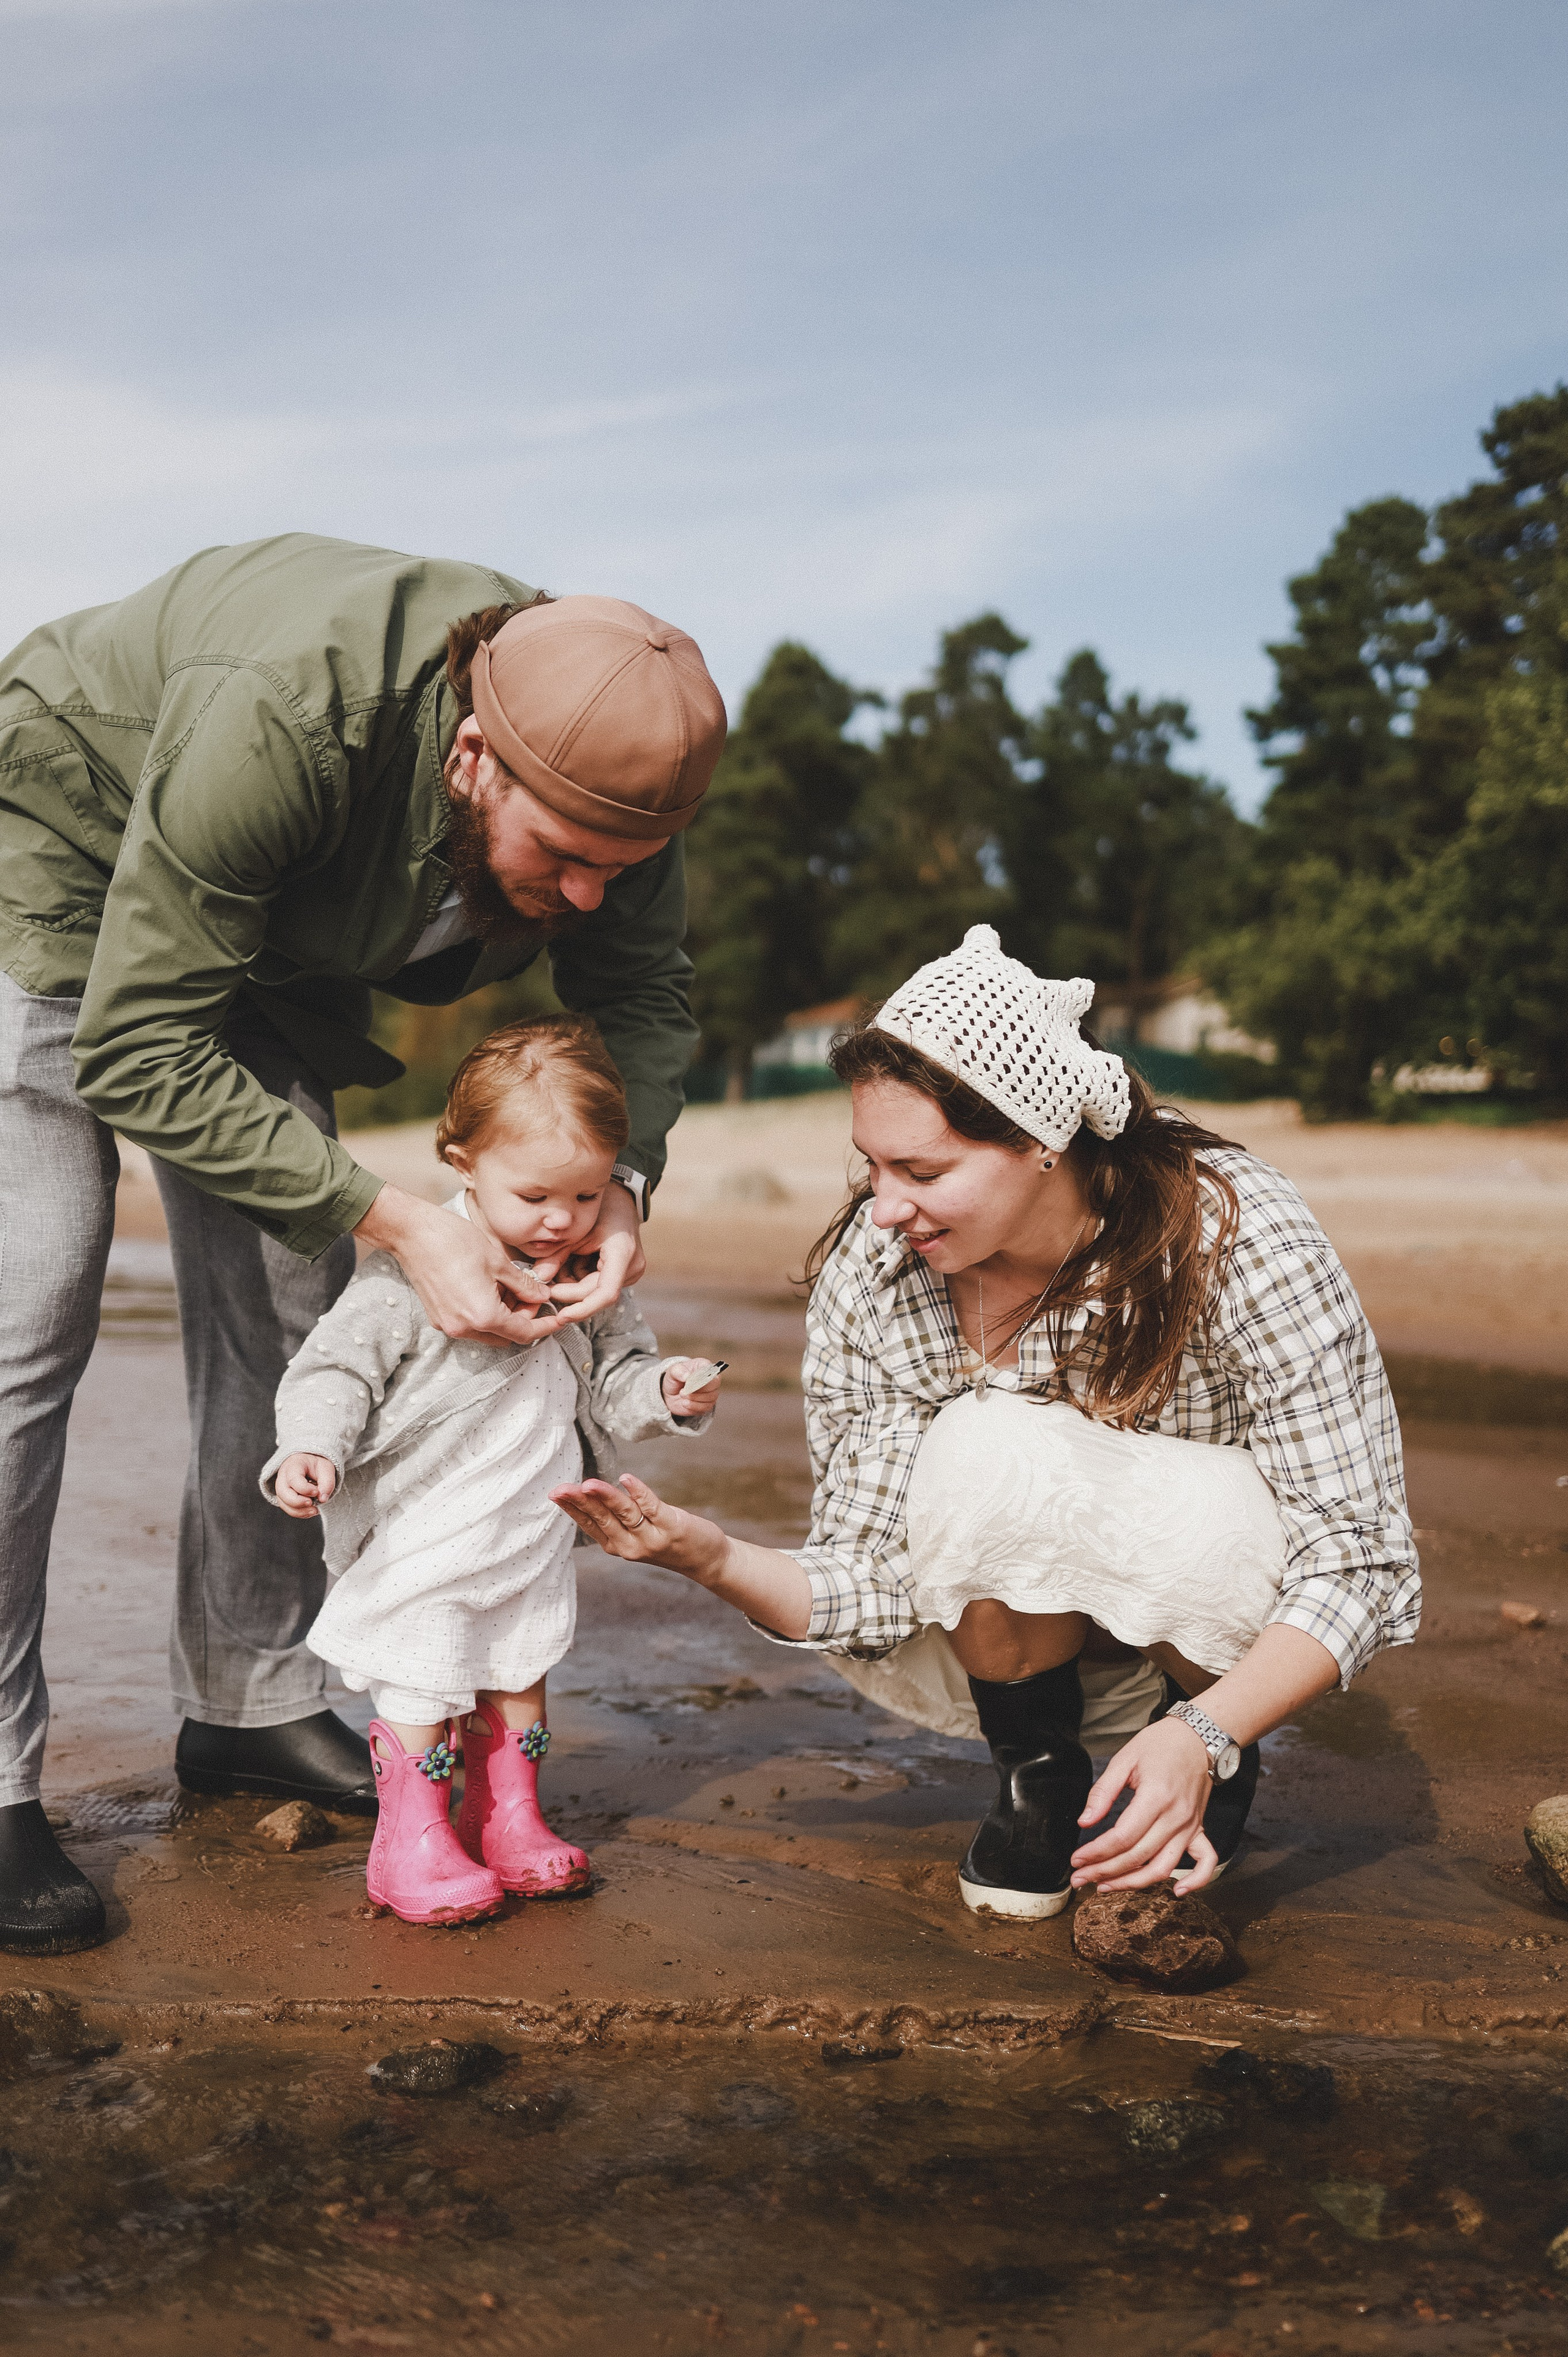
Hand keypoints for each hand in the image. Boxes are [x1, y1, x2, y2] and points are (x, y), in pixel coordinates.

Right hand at [274, 1451, 337, 1519]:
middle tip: (312, 1504)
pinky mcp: (284, 1498)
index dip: (305, 1489)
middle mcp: (283, 1477)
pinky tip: (311, 1511)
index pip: (293, 1480)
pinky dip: (300, 1513)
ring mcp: (281, 1488)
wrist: (308, 1463)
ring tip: (315, 1510)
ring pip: (284, 1504)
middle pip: (283, 1493)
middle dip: (298, 1502)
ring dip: (300, 1511)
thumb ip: (327, 1482)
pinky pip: (288, 1509)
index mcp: (293, 1465)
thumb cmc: (316, 1464)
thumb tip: (322, 1499)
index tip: (316, 1492)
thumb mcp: (326, 1468)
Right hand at [354, 1183, 566, 1348]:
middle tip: (532, 1295)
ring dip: (503, 1317)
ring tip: (510, 1287)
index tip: (557, 1318)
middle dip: (523, 1320)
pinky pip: (470, 1323)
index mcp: (483, 1316)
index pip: (523, 1332)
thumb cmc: (454, 1241)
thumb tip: (541, 1296)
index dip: (543, 1326)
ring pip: (487, 1331)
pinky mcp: (438, 1316)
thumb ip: (523, 1284)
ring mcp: (448, 1325)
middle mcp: (464, 1328)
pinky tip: (490, 1288)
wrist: (413, 1233)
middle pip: (505, 1336)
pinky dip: (485, 1313)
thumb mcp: (497, 1261)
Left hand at [537, 1180, 645, 1327]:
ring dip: (573, 1282)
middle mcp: (632, 1267)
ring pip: (594, 1290)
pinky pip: (598, 1283)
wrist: (621, 1197)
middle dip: (568, 1291)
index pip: (605, 1294)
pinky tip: (575, 1259)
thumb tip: (538, 1279)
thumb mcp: (573, 1231)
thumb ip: (555, 1256)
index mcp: (622, 1254)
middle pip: (595, 1293)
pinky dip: (581, 1277)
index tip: (561, 1315)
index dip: (582, 1309)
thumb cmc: (599, 1208)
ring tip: (564, 1259)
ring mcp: (631, 1271)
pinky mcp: (625, 1272)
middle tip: (545, 1282)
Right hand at [549, 1473, 725, 1579]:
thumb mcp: (635, 1531)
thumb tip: (587, 1491)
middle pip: (601, 1519)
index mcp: (617, 1545)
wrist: (705, 1558)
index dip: (571, 1509)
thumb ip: (614, 1516)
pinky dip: (639, 1493)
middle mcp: (630, 1546)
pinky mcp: (672, 1527)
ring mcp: (651, 1538)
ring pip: (623, 1514)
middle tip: (560, 1488)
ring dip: (605, 1498)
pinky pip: (652, 1508)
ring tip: (588, 1485)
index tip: (554, 1493)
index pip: (589, 1525)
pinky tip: (627, 1479)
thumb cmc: (665, 1537)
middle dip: (579, 1502)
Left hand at [661, 1358, 722, 1419]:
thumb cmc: (675, 1378)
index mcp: (705, 1366)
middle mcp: (711, 1379)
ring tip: (682, 1395)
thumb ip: (680, 1372)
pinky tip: (685, 1403)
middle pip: (713, 1386)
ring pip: (710, 1398)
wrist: (670, 1393)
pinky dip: (693, 1406)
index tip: (689, 1383)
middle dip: (696, 1389)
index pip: (712, 1371)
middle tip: (683, 1391)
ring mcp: (711, 1393)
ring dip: (694, 1398)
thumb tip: (687, 1376)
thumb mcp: (673, 1371)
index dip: (702, 1378)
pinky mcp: (707, 1405)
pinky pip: (705, 1408)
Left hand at [1070, 1716, 1217, 1894]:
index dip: (1096, 1853)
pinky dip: (1196, 1882)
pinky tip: (1176, 1893)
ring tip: (1107, 1887)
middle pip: (1138, 1857)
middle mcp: (1176, 1817)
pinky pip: (1205, 1862)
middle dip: (1105, 1873)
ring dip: (1134, 1884)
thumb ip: (1103, 1791)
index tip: (1077, 1859)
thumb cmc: (1161, 1744)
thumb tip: (1085, 1821)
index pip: (1122, 1837)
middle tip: (1080, 1878)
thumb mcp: (1125, 1759)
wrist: (1197, 1737)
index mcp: (1155, 1797)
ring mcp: (1190, 1826)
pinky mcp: (1199, 1829)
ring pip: (1164, 1868)